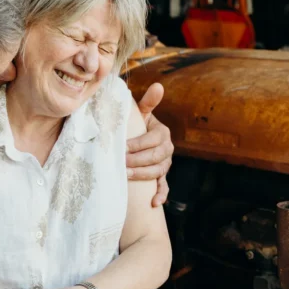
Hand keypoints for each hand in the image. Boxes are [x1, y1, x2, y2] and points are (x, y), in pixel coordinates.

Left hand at [126, 82, 172, 204]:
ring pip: (158, 172)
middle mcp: (167, 149)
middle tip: (121, 164)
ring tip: (126, 176)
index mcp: (162, 132)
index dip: (139, 144)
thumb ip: (147, 102)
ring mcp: (165, 164)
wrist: (136, 142)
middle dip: (138, 161)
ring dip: (143, 175)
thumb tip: (159, 85)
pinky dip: (161, 195)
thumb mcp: (140, 115)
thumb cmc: (136, 126)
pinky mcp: (161, 177)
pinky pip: (165, 187)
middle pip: (156, 157)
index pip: (154, 139)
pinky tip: (155, 203)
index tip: (123, 147)